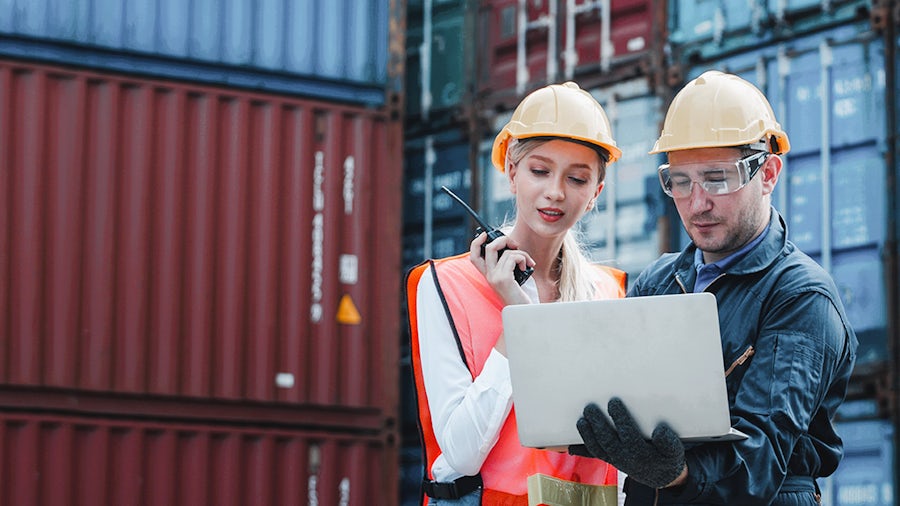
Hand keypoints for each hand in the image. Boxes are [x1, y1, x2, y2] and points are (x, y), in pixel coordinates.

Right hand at [469, 232, 532, 304]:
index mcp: (488, 275)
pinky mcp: (503, 279)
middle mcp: (489, 276)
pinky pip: (513, 257)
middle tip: (515, 244)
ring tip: (527, 262)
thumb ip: (506, 263)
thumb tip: (510, 245)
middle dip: (504, 239)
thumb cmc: (521, 294)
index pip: (474, 256)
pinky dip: (523, 258)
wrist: (524, 311)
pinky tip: (527, 267)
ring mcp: (495, 277)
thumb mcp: (511, 276)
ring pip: (506, 252)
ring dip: (522, 253)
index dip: (476, 242)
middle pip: (489, 247)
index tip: (486, 234)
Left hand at [569, 398, 685, 488]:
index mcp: (641, 454)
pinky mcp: (610, 459)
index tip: (613, 402)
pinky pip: (594, 455)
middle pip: (608, 441)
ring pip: (598, 448)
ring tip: (581, 420)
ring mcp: (615, 459)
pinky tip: (570, 446)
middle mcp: (625, 458)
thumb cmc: (666, 458)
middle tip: (590, 408)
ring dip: (587, 435)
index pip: (628, 435)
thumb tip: (659, 431)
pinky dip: (582, 451)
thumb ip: (669, 442)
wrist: (660, 476)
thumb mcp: (675, 451)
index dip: (620, 418)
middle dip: (598, 424)